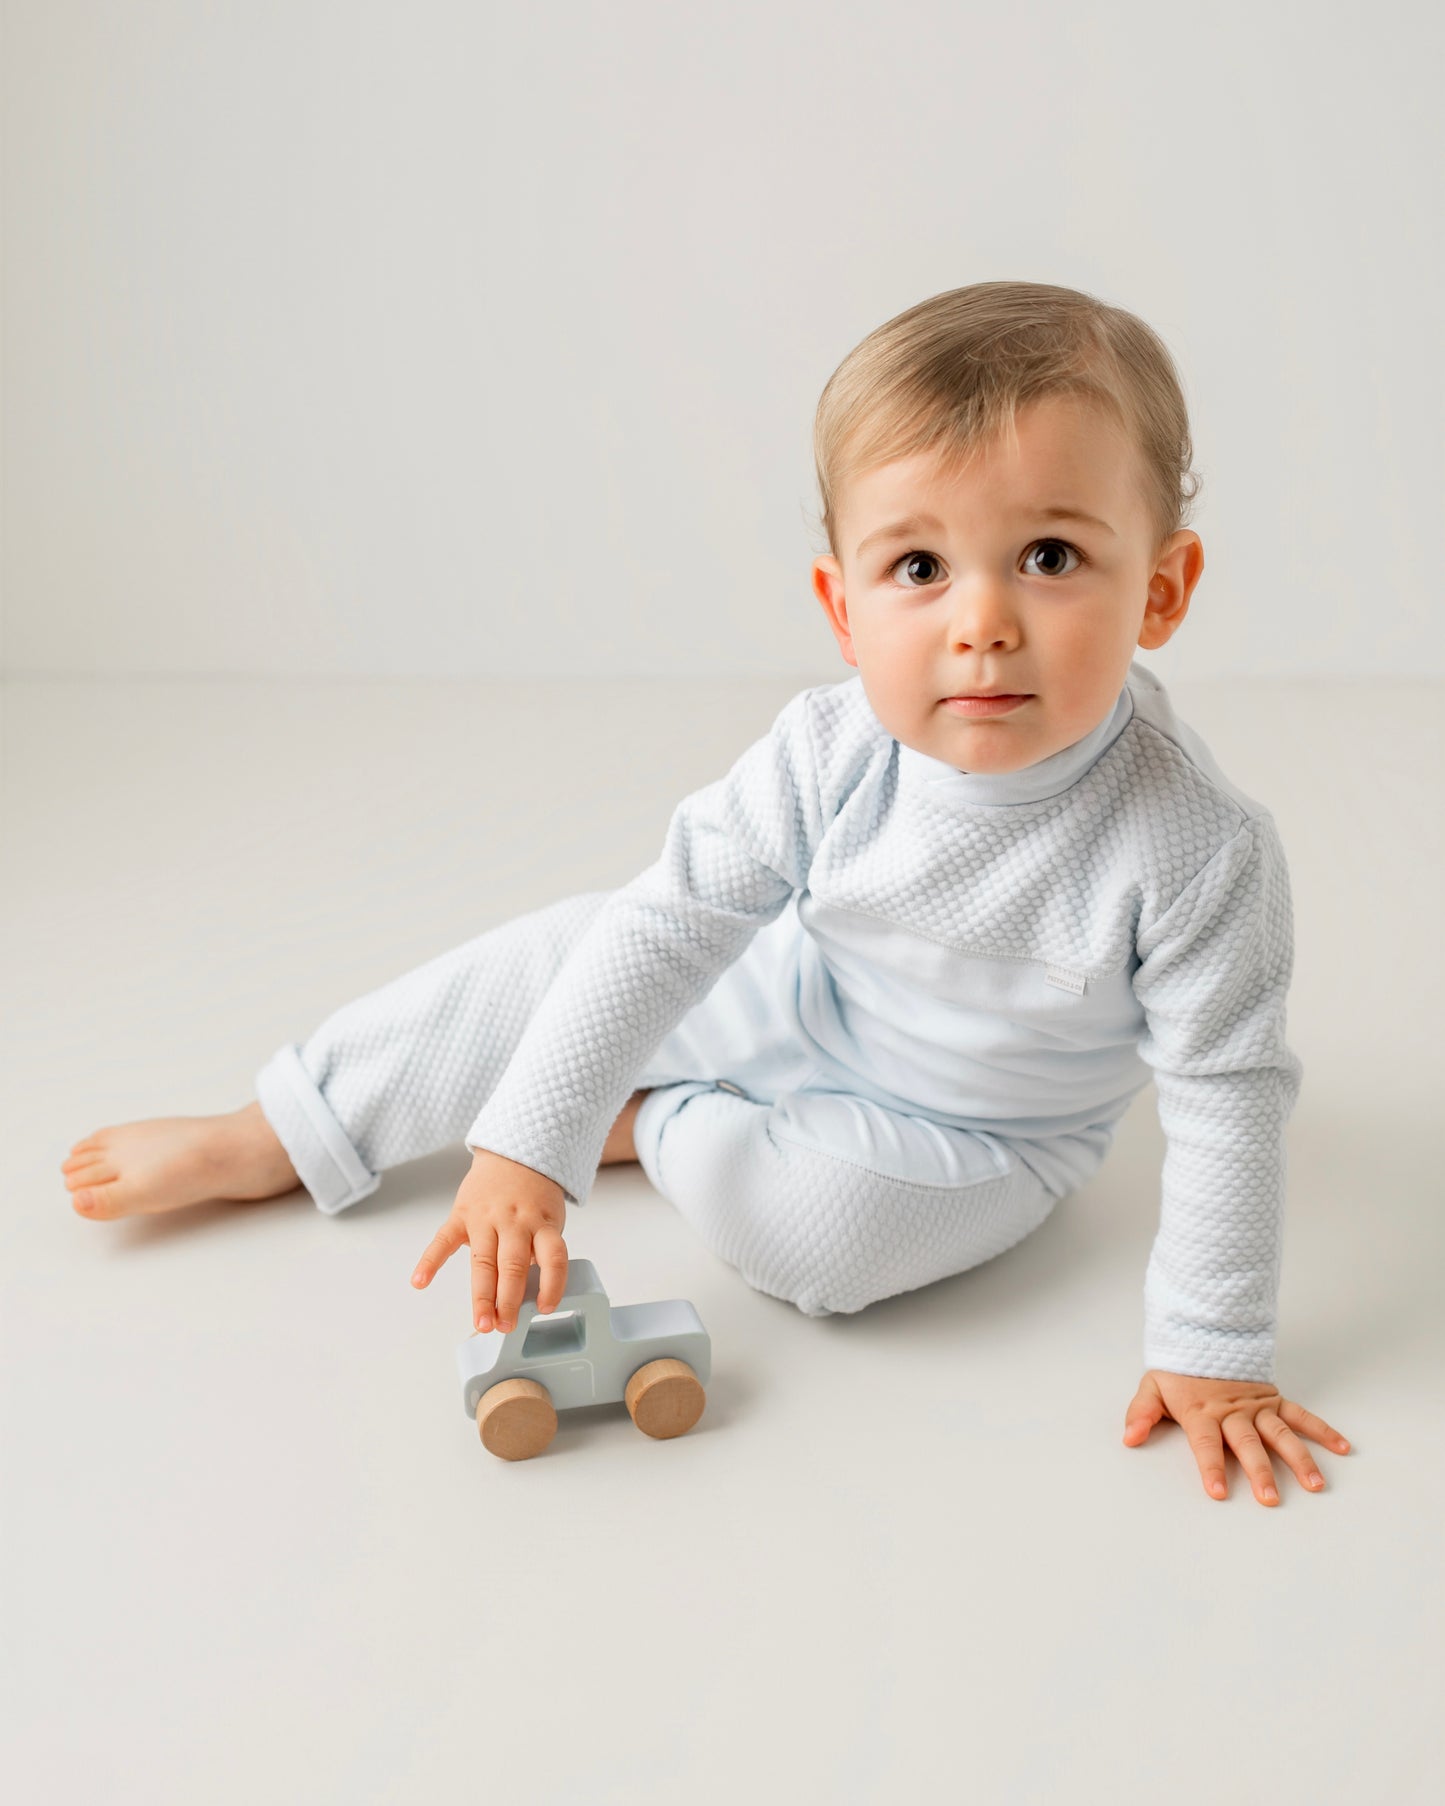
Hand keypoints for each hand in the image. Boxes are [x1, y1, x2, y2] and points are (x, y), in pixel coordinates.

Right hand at [410, 1148, 567, 1332]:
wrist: (513, 1156)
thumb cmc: (533, 1198)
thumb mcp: (548, 1221)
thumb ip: (539, 1252)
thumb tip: (528, 1296)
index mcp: (541, 1223)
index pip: (552, 1256)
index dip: (552, 1283)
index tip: (544, 1308)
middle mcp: (514, 1221)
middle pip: (512, 1265)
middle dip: (508, 1300)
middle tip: (504, 1327)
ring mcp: (486, 1218)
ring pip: (483, 1261)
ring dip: (481, 1295)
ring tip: (481, 1322)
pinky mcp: (461, 1215)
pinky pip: (443, 1239)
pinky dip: (430, 1260)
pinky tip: (420, 1282)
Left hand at [1123, 1370, 1351, 1504]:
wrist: (1203, 1335)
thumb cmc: (1178, 1371)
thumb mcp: (1153, 1387)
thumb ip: (1141, 1413)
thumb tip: (1129, 1438)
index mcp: (1202, 1413)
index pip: (1206, 1445)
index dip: (1211, 1468)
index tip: (1218, 1493)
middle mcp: (1233, 1412)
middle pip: (1247, 1445)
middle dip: (1259, 1472)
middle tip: (1270, 1499)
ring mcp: (1257, 1407)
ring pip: (1281, 1435)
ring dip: (1299, 1459)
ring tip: (1316, 1484)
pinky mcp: (1274, 1400)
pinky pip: (1301, 1416)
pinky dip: (1323, 1430)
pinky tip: (1342, 1448)